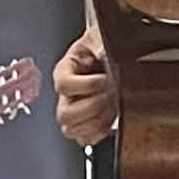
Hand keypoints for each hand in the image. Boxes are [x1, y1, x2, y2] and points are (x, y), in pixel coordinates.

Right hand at [53, 32, 117, 146]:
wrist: (115, 53)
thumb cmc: (104, 45)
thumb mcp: (100, 38)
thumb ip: (99, 45)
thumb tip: (101, 52)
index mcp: (65, 70)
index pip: (63, 84)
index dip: (86, 85)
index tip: (104, 79)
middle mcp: (66, 94)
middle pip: (64, 114)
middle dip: (91, 108)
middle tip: (109, 97)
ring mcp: (75, 111)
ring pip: (71, 130)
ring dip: (95, 122)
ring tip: (111, 108)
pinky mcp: (87, 124)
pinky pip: (85, 140)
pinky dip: (99, 134)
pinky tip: (110, 120)